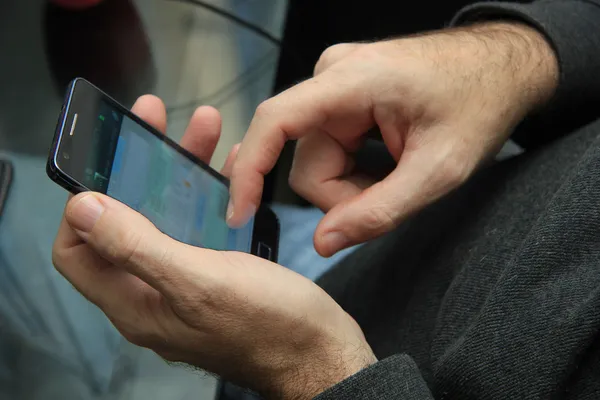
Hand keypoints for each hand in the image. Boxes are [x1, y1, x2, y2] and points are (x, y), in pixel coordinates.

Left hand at [52, 96, 375, 398]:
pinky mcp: (218, 273)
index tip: (103, 166)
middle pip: (127, 223)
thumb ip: (136, 247)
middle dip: (139, 169)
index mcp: (136, 302)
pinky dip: (212, 194)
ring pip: (169, 218)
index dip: (80, 209)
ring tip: (206, 130)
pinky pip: (203, 226)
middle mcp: (154, 291)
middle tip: (157, 121)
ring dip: (181, 172)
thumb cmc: (268, 326)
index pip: (76, 253)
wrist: (322, 352)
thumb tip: (82, 208)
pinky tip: (233, 166)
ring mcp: (188, 281)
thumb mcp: (199, 282)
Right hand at [229, 22, 558, 256]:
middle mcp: (331, 76)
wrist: (501, 69)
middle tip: (392, 196)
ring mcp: (334, 85)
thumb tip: (324, 242)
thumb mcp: (438, 169)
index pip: (275, 123)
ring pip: (317, 161)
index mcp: (351, 81)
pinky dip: (355, 171)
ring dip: (352, 185)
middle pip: (306, 163)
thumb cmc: (479, 105)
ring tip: (397, 176)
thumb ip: (380, 210)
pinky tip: (387, 163)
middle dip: (343, 196)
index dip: (250, 171)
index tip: (239, 214)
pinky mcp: (341, 97)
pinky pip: (329, 149)